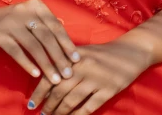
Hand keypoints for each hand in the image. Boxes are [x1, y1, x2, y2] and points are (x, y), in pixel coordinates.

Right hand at [0, 0, 80, 85]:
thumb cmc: (10, 21)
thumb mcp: (28, 16)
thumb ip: (45, 22)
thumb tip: (64, 28)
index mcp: (35, 5)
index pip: (55, 25)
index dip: (66, 43)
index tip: (76, 59)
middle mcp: (24, 10)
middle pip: (46, 36)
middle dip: (59, 57)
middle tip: (68, 74)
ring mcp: (11, 22)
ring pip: (33, 45)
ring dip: (46, 64)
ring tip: (55, 79)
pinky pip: (16, 51)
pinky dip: (27, 63)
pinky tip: (36, 75)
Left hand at [27, 38, 150, 113]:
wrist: (129, 52)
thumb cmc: (101, 54)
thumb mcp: (82, 53)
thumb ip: (65, 62)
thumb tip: (44, 79)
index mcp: (74, 57)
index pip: (51, 75)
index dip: (39, 91)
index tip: (31, 103)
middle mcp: (83, 67)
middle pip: (59, 90)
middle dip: (48, 106)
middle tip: (42, 114)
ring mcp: (96, 79)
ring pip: (71, 101)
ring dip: (60, 113)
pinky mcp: (108, 90)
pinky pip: (88, 108)